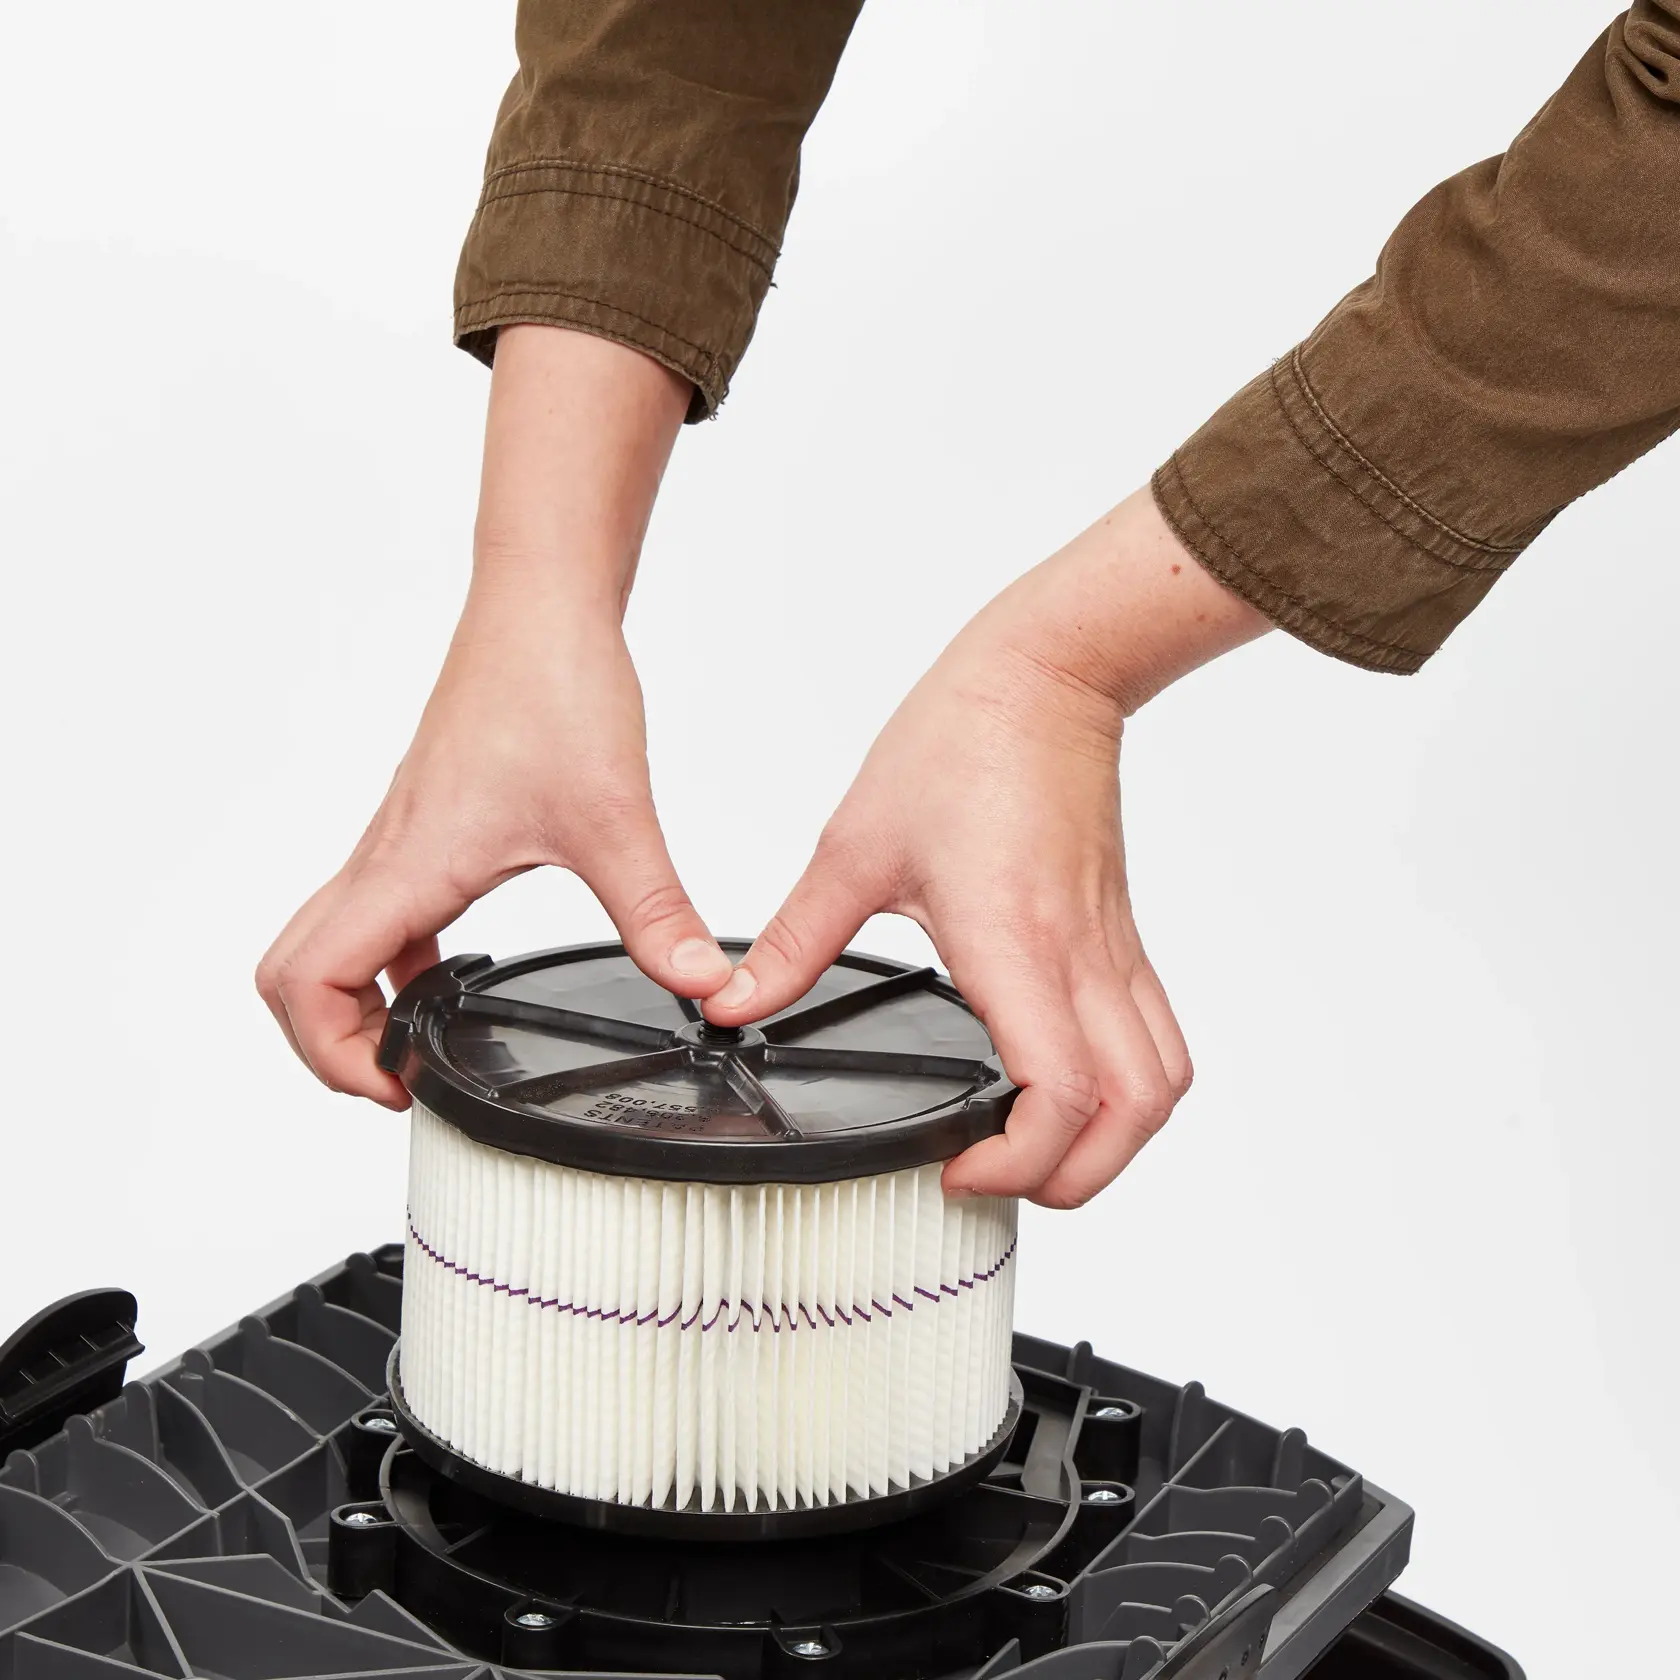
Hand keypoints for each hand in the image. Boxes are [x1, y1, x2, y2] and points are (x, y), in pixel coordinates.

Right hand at [258, 328, 729, 1106]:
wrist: (541, 602)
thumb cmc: (552, 685)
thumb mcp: (615, 820)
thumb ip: (659, 913)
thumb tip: (703, 983)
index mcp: (411, 864)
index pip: (309, 980)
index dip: (331, 1055)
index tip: (400, 1085)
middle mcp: (388, 851)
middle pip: (292, 970)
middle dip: (327, 1042)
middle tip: (401, 1076)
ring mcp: (401, 834)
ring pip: (330, 934)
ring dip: (356, 999)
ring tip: (423, 1042)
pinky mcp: (426, 817)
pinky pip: (378, 904)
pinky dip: (394, 954)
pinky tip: (454, 969)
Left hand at [706, 489, 1268, 1205]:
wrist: (1047, 676)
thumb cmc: (962, 743)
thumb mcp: (853, 850)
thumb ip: (793, 941)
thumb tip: (732, 1003)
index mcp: (1015, 942)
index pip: (1059, 1093)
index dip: (1020, 1162)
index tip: (957, 1169)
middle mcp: (1080, 957)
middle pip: (1135, 1114)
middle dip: (1078, 1178)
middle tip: (997, 1178)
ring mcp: (1113, 949)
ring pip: (1163, 1083)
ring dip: (1114, 1140)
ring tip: (1035, 1149)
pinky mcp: (1122, 936)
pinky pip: (1154, 1037)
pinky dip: (1125, 1088)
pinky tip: (1061, 1085)